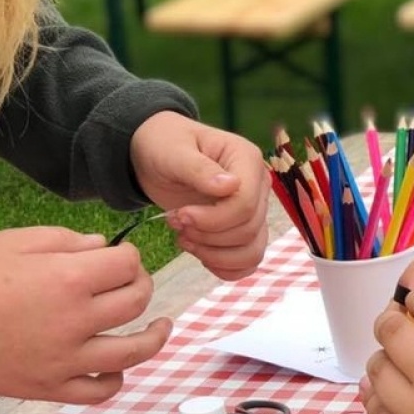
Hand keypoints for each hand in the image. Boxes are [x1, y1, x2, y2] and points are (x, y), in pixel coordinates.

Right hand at [0, 226, 171, 402]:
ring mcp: (67, 359)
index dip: (129, 256)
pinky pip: (98, 390)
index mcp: (70, 279)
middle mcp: (77, 320)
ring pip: (132, 352)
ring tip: (161, 326)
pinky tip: (119, 367)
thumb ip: (69, 241)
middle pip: (135, 302)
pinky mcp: (52, 387)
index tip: (121, 256)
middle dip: (141, 284)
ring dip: (154, 337)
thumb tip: (105, 247)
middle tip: (133, 281)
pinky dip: (115, 380)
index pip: (127, 264)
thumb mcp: (18, 240)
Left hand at [128, 111, 268, 279]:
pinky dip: (225, 267)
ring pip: (253, 250)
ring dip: (215, 254)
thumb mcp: (173, 152)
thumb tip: (230, 186)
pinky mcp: (243, 228)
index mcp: (247, 159)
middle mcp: (258, 186)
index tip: (180, 215)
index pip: (246, 204)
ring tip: (184, 239)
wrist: (154, 156)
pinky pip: (248, 260)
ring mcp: (254, 209)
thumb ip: (198, 169)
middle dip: (208, 236)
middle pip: (248, 229)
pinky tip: (199, 255)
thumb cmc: (163, 145)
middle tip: (176, 223)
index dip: (214, 219)